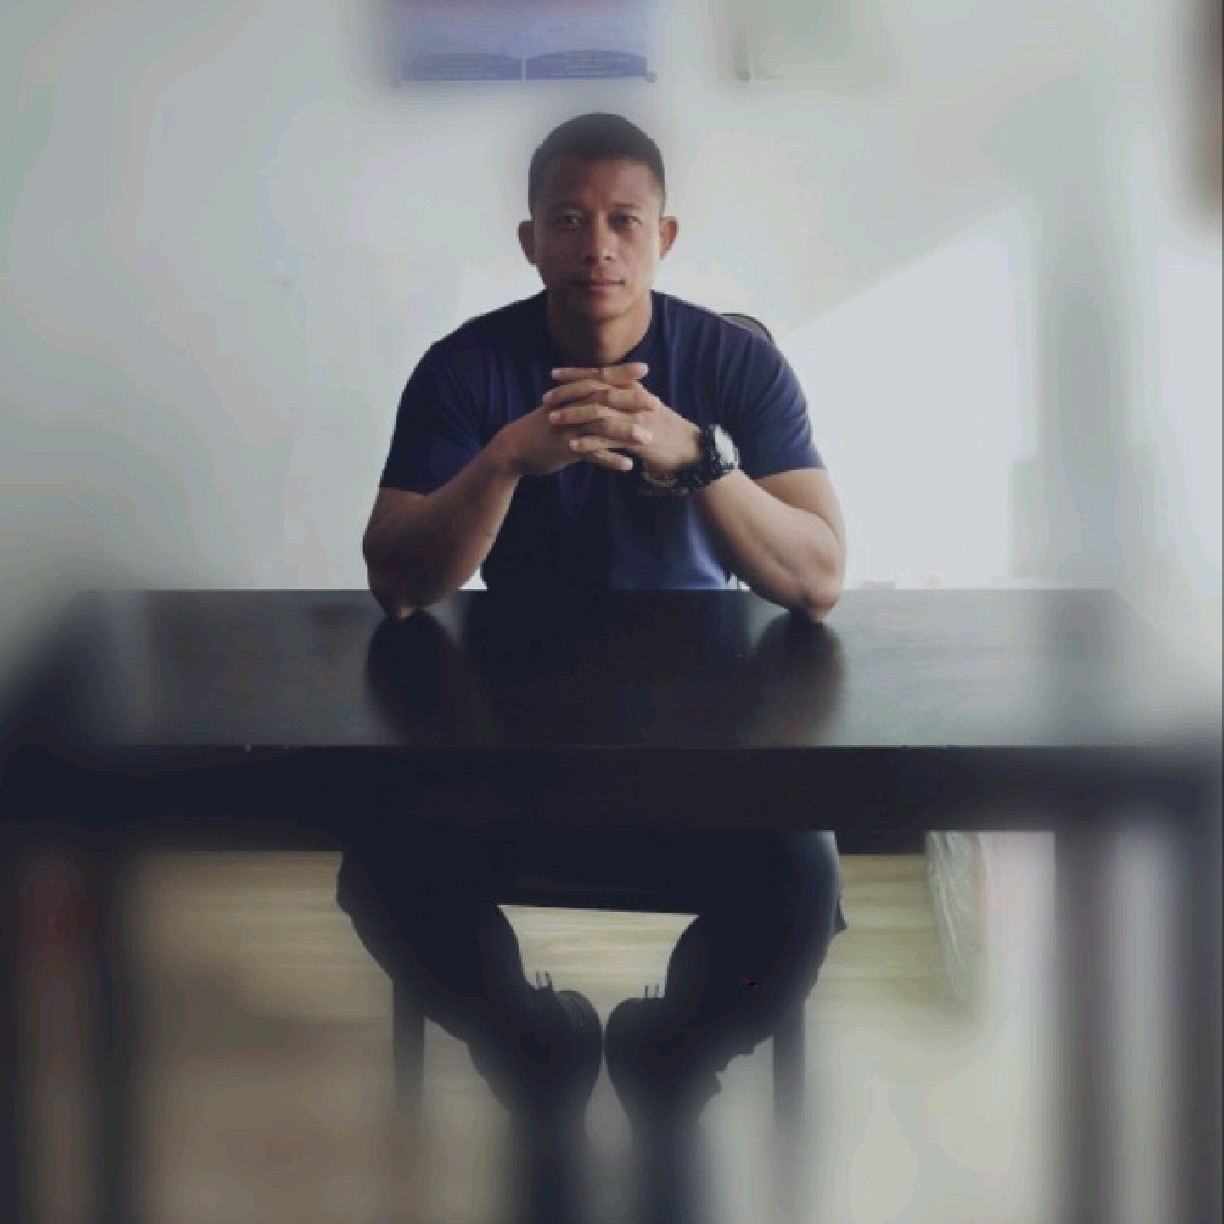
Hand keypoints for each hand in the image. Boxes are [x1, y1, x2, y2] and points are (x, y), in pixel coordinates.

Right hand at [491, 384, 648, 477]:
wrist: (514, 448)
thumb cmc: (542, 427)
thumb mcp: (560, 407)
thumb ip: (581, 398)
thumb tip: (605, 390)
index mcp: (571, 394)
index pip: (599, 378)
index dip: (622, 372)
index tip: (645, 368)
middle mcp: (571, 407)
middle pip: (604, 399)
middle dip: (631, 401)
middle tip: (656, 404)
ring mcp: (568, 428)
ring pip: (600, 427)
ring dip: (626, 432)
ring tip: (647, 438)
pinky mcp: (564, 449)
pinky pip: (592, 454)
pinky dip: (610, 459)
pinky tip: (628, 466)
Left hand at [544, 363, 701, 477]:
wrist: (691, 451)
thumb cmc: (666, 431)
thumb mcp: (645, 409)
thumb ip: (627, 399)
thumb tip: (606, 392)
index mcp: (634, 389)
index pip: (601, 375)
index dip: (576, 373)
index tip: (554, 373)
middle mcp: (634, 399)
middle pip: (595, 390)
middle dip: (569, 392)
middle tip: (546, 397)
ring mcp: (635, 419)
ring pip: (599, 412)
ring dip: (574, 415)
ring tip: (553, 419)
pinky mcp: (638, 440)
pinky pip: (609, 440)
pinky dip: (590, 442)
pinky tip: (573, 446)